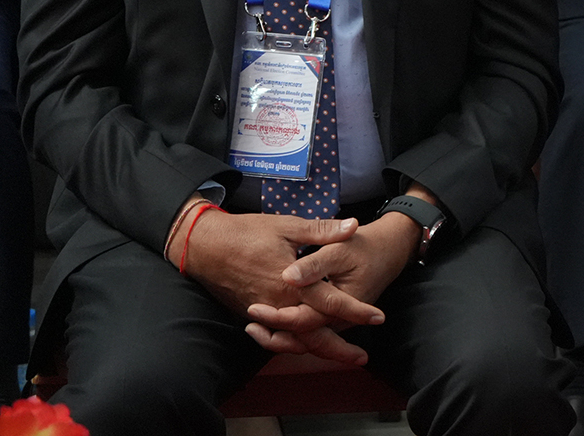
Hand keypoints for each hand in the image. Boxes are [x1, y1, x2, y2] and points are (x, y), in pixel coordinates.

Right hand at [181, 210, 374, 361]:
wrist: (205, 246)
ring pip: (294, 341)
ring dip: (318, 350)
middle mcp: (278, 305)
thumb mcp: (288, 226)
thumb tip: (352, 226)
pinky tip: (305, 344)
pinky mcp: (251, 314)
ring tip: (340, 355)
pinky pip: (276, 336)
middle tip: (361, 358)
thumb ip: (322, 231)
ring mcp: (263, 312)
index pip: (331, 304)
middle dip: (339, 349)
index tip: (378, 318)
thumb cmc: (247, 233)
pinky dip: (292, 344)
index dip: (357, 312)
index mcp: (291, 283)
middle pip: (313, 336)